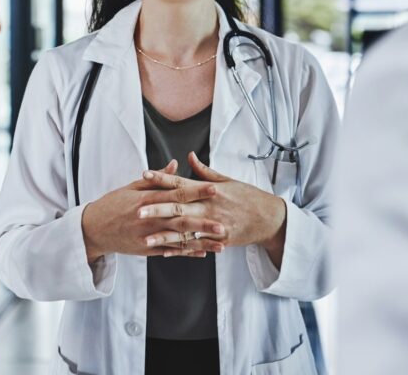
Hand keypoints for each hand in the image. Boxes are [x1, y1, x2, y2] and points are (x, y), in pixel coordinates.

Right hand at [81, 160, 225, 261]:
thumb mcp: (131, 187)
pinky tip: (203, 253)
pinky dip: (186, 253)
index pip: (176, 194)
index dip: (196, 191)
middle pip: (181, 220)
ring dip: (201, 242)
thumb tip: (176, 164)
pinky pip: (170, 252)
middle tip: (224, 222)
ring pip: (179, 240)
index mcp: (146, 200)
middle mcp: (150, 219)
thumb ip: (156, 178)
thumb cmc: (113, 204)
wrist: (93, 229)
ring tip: (221, 244)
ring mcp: (148, 236)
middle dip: (204, 222)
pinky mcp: (147, 249)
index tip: (215, 188)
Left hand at [139, 152, 287, 265]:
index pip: (182, 183)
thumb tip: (189, 156)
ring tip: (146, 237)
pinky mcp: (219, 240)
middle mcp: (210, 206)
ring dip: (164, 235)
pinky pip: (196, 246)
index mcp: (210, 190)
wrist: (269, 218)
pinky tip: (164, 252)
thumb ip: (205, 171)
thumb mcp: (227, 180)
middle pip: (179, 208)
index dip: (162, 179)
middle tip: (138, 209)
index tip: (145, 175)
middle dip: (157, 209)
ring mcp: (214, 225)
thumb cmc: (247, 196)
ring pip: (185, 231)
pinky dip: (180, 250)